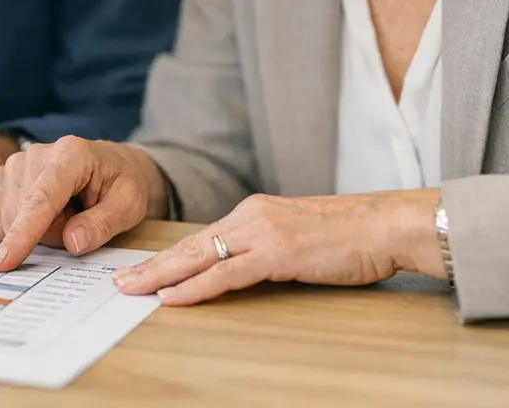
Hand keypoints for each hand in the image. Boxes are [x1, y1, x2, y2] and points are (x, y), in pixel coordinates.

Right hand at [0, 137, 168, 269]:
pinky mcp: (2, 175)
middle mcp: (36, 153)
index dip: (23, 232)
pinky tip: (40, 216)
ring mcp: (15, 163)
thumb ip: (103, 224)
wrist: (113, 165)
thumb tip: (72, 243)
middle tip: (79, 223)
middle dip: (51, 235)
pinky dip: (17, 228)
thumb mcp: (129, 206)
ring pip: (8, 219)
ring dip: (37, 232)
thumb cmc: (121, 184)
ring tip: (65, 214)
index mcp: (71, 155)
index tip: (5, 261)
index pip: (41, 199)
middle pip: (24, 215)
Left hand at [111, 189, 445, 303]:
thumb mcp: (300, 238)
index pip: (201, 237)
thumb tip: (247, 269)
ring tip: (132, 289)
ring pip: (200, 256)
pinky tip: (173, 297)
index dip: (167, 255)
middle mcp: (253, 215)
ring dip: (162, 275)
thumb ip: (270, 248)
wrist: (388, 224)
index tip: (140, 269)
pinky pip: (227, 272)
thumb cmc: (353, 236)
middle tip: (119, 281)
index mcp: (256, 211)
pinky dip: (196, 286)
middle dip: (151, 265)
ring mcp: (264, 232)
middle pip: (190, 245)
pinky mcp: (279, 252)